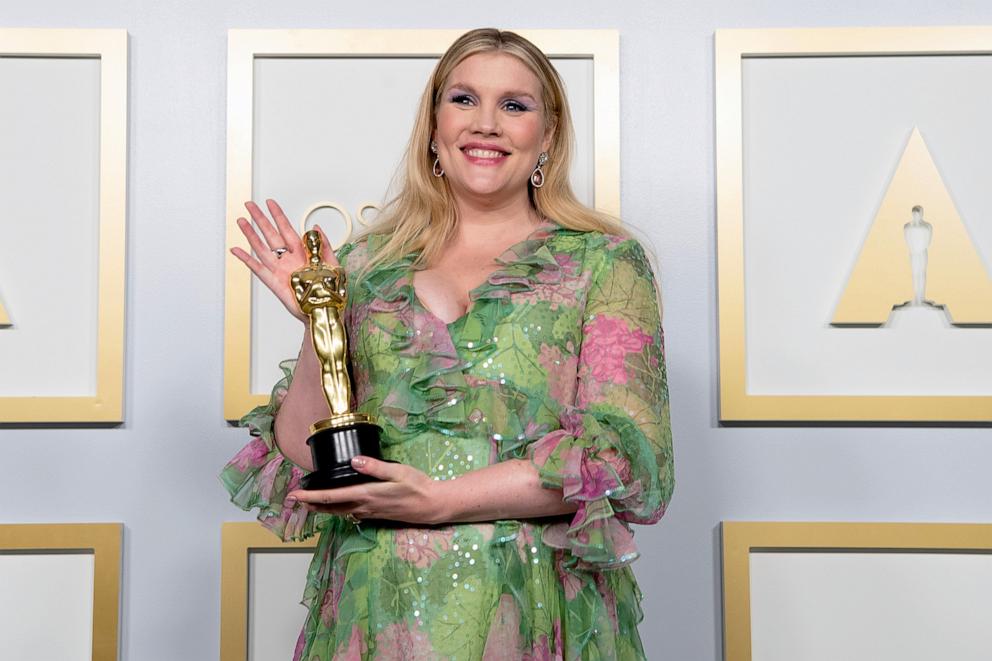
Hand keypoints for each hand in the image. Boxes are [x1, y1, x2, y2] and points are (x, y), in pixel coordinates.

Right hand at [230, 199, 337, 321]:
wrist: (324, 311)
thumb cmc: (330, 291)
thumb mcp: (333, 264)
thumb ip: (324, 245)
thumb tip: (316, 226)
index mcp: (302, 253)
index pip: (287, 229)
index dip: (278, 216)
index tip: (270, 203)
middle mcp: (288, 259)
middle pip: (271, 235)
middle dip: (260, 219)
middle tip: (250, 205)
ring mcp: (280, 270)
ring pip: (262, 248)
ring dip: (251, 235)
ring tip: (241, 221)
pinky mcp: (274, 283)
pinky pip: (258, 269)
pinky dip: (247, 259)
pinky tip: (237, 250)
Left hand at [288, 456, 447, 525]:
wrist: (432, 506)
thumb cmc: (417, 486)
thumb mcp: (398, 472)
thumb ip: (375, 467)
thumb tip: (354, 461)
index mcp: (366, 494)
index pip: (332, 496)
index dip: (311, 496)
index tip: (295, 494)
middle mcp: (364, 506)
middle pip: (331, 507)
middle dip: (311, 504)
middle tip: (294, 500)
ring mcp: (370, 512)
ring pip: (340, 512)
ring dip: (323, 508)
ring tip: (310, 503)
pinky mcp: (376, 514)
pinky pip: (350, 513)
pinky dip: (338, 509)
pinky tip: (338, 506)